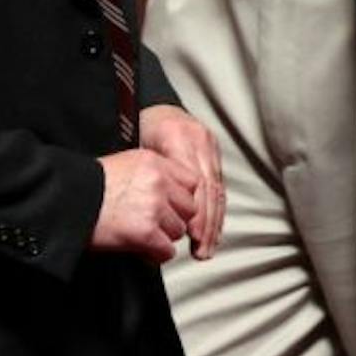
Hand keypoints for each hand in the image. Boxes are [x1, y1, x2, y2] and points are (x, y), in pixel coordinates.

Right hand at [89, 148, 199, 264]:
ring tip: (142, 236)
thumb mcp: (123, 164)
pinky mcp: (147, 232)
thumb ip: (151, 174)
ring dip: (164, 237)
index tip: (170, 206)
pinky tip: (140, 249)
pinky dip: (155, 255)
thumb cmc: (86, 186)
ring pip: (179, 230)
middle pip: (189, 208)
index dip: (180, 197)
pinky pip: (167, 251)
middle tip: (154, 224)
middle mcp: (158, 181)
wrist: (67, 201)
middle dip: (174, 219)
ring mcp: (154, 207)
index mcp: (153, 161)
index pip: (190, 181)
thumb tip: (170, 193)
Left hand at [140, 103, 223, 258]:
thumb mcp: (136, 147)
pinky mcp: (214, 152)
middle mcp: (198, 139)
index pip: (194, 180)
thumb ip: (146, 176)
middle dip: (207, 224)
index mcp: (176, 135)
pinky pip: (219, 185)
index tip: (193, 236)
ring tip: (207, 247)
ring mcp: (209, 145)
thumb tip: (149, 214)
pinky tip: (213, 230)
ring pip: (217, 189)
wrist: (155, 106)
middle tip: (201, 249)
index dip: (196, 212)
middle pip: (209, 188)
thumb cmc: (139, 127)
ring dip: (214, 222)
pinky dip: (216, 211)